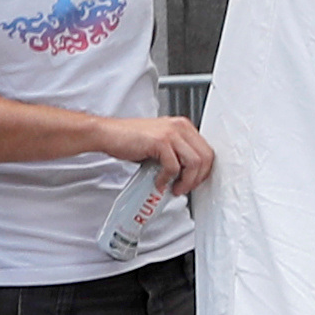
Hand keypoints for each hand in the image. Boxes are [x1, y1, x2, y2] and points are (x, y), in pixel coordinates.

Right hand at [99, 112, 218, 198]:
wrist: (108, 133)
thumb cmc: (130, 139)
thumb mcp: (161, 144)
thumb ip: (176, 154)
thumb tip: (188, 174)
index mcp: (183, 126)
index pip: (207, 150)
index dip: (203, 171)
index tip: (194, 181)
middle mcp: (180, 127)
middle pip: (206, 157)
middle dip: (198, 178)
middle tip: (185, 187)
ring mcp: (171, 133)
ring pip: (195, 162)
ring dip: (186, 181)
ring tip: (175, 187)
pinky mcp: (160, 141)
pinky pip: (174, 166)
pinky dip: (167, 178)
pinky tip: (159, 181)